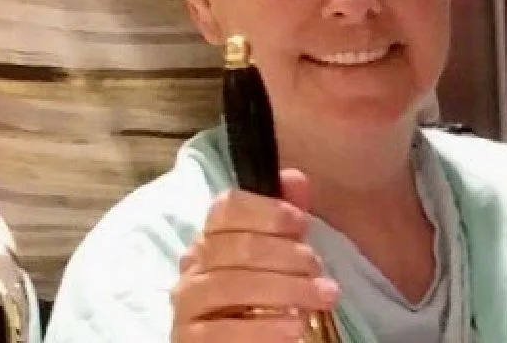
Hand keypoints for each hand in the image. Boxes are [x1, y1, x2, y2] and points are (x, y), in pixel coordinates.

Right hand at [171, 170, 338, 342]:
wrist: (240, 341)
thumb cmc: (261, 295)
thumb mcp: (278, 254)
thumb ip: (283, 218)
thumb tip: (296, 179)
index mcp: (212, 235)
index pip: (228, 207)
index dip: (267, 211)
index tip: (302, 223)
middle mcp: (193, 263)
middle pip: (237, 247)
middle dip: (287, 256)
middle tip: (320, 271)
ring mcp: (187, 302)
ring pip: (229, 286)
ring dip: (282, 291)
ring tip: (319, 300)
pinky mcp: (188, 341)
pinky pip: (219, 333)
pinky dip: (261, 330)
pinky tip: (293, 330)